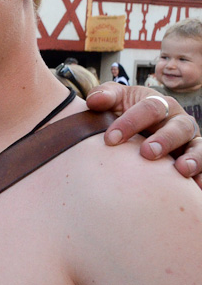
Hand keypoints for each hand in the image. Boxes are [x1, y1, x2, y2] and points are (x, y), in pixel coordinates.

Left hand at [86, 83, 201, 185]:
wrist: (133, 132)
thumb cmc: (122, 114)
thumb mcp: (115, 101)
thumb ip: (104, 97)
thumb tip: (94, 101)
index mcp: (158, 104)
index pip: (149, 109)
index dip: (130, 122)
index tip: (110, 139)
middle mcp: (178, 121)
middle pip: (178, 127)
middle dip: (164, 139)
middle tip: (147, 153)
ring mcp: (188, 141)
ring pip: (197, 146)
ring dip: (193, 158)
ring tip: (182, 170)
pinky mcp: (194, 159)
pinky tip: (198, 187)